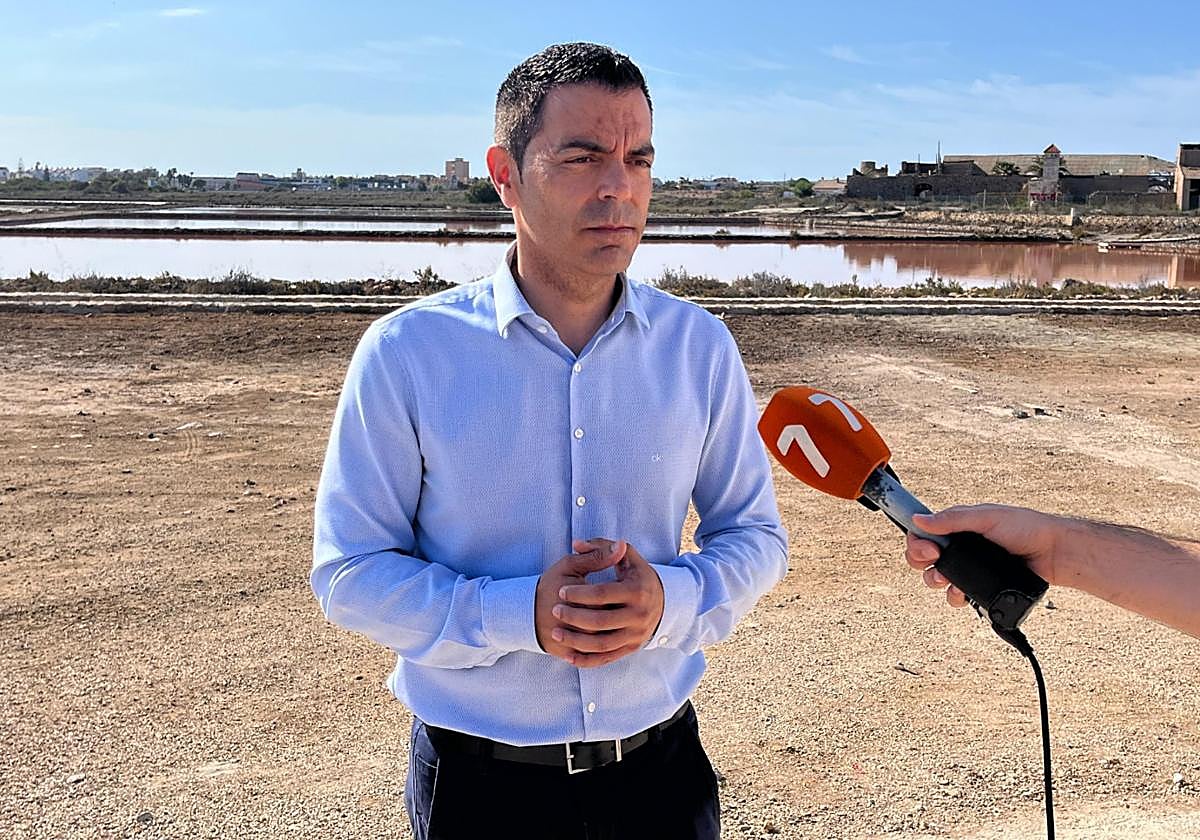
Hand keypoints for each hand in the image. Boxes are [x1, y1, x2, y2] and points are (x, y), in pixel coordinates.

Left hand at [551, 538, 665, 668]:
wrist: (662, 601)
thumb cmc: (636, 576)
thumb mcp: (627, 558)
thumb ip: (601, 547)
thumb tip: (577, 543)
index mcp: (637, 590)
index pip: (603, 593)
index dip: (579, 593)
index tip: (561, 591)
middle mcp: (639, 615)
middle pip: (600, 620)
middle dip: (574, 617)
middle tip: (555, 610)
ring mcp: (636, 635)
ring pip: (602, 644)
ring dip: (576, 642)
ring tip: (556, 633)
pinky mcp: (631, 648)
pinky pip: (606, 658)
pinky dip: (587, 660)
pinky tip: (568, 657)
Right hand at [905, 504, 1060, 606]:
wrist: (1053, 554)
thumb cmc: (1027, 528)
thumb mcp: (987, 517)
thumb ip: (953, 519)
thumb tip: (921, 519)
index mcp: (958, 527)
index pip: (924, 534)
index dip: (918, 542)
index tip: (928, 549)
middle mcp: (960, 548)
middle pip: (924, 558)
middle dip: (922, 562)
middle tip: (935, 560)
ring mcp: (969, 569)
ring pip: (936, 579)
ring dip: (935, 581)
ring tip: (947, 580)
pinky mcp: (981, 587)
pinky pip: (958, 596)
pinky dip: (955, 597)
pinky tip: (962, 594)